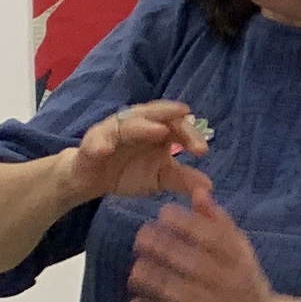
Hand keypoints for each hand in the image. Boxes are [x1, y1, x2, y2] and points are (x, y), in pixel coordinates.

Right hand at [67, 102, 207, 203]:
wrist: (93, 180)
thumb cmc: (129, 172)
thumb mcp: (160, 177)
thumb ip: (183, 179)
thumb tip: (209, 187)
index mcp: (157, 129)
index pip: (177, 124)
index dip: (191, 135)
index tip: (202, 151)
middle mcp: (137, 124)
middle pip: (156, 114)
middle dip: (171, 117)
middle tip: (184, 119)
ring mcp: (114, 131)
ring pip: (128, 123)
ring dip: (142, 126)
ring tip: (158, 131)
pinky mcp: (92, 143)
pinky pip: (97, 141)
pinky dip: (100, 144)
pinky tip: (105, 150)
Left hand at [123, 163, 292, 301]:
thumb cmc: (245, 283)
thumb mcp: (241, 251)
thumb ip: (219, 223)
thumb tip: (198, 191)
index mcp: (238, 261)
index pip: (209, 236)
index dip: (182, 221)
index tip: (163, 213)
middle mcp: (223, 283)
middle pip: (185, 259)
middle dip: (157, 243)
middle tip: (141, 237)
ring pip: (167, 287)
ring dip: (145, 274)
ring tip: (138, 268)